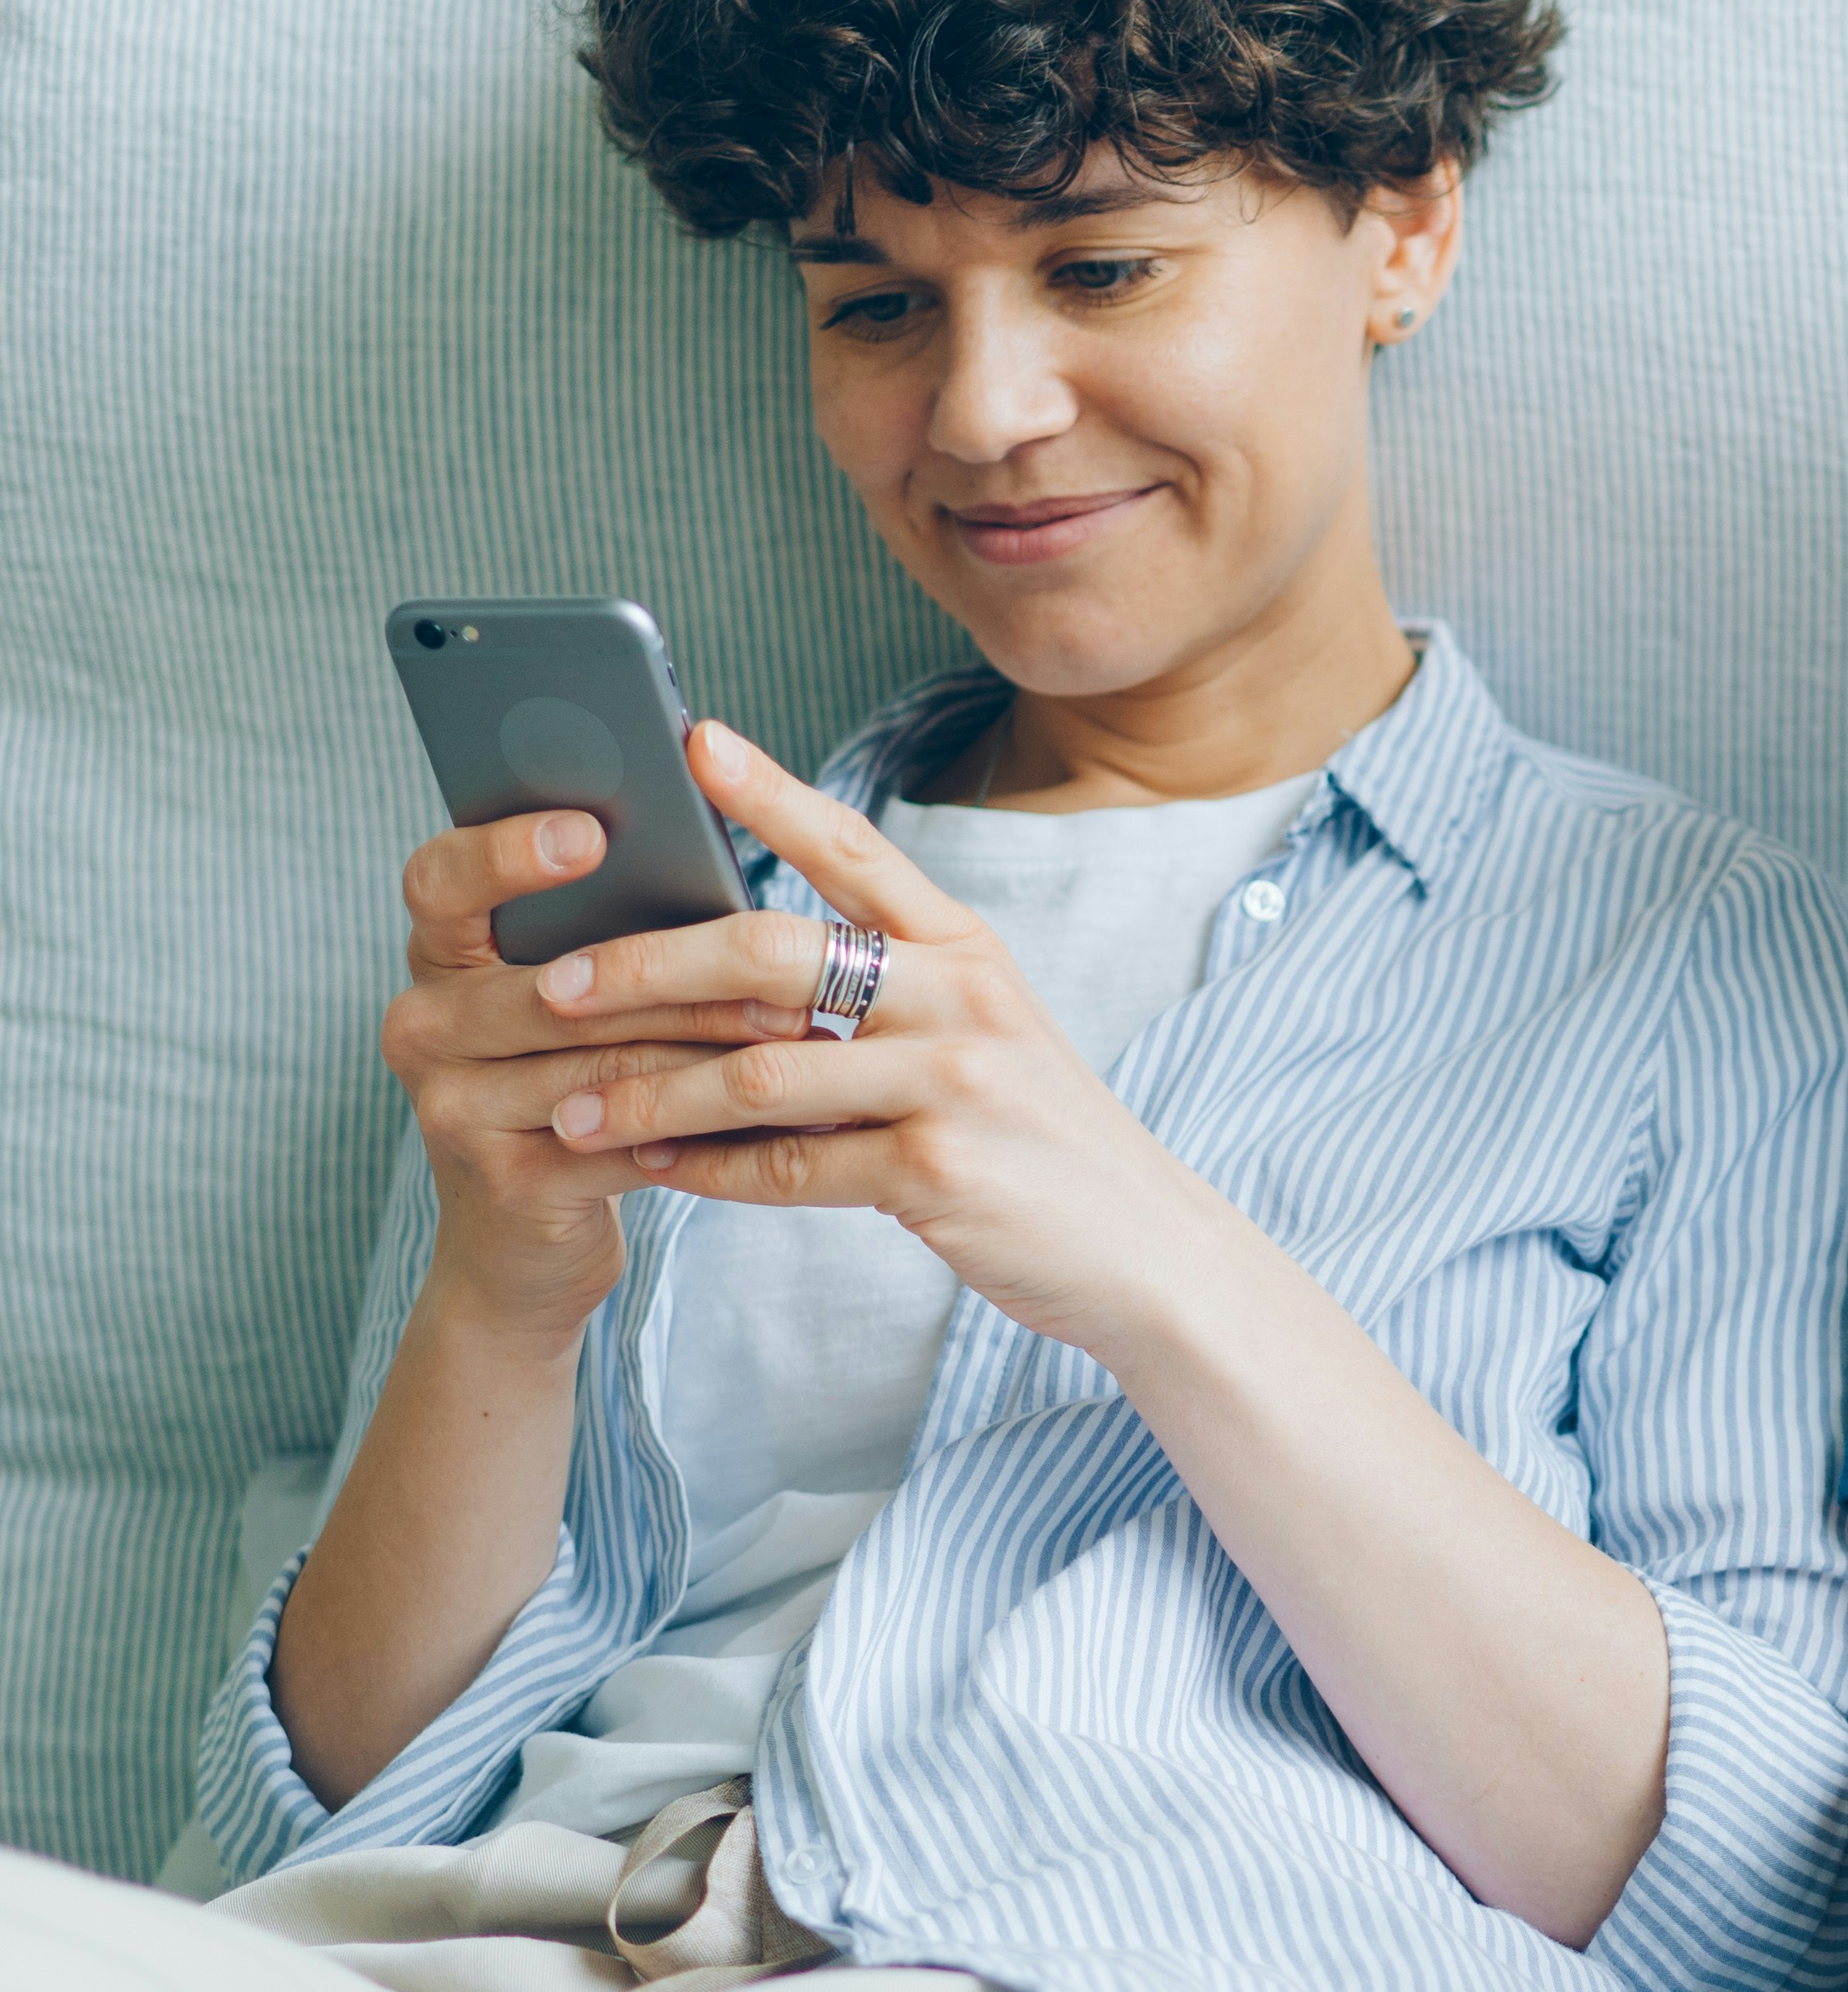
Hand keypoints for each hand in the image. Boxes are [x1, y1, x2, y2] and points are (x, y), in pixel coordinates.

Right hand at [377, 805, 822, 1332]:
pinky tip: (782, 1114)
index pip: (441, 882)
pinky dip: (709, 1125)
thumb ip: (615, 942)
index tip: (593, 831)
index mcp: (439, 958)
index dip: (506, 853)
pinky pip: (624, 1137)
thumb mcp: (583, 1008)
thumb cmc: (583, 1088)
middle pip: (557, 985)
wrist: (526, 1244)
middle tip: (788, 956)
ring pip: (604, 1062)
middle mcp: (422, 1025)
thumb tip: (731, 874)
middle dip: (684, 975)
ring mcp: (451, 1106)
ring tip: (808, 1031)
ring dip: (714, 1049)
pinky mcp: (504, 1180)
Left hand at [530, 720, 1230, 1352]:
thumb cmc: (1038, 1137)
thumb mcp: (983, 1038)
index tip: (690, 741)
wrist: (1146, 1250)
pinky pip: (790, 1166)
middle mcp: (964, 999)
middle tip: (557, 985)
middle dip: (649, 966)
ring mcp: (955, 1084)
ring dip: (650, 1094)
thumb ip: (883, 996)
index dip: (771, 792)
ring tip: (568, 1111)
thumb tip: (732, 973)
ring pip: (762, 1071)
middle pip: (774, 953)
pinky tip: (654, 1171)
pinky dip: (708, 1172)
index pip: (856, 848)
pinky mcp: (940, 1172)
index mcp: (967, 949)